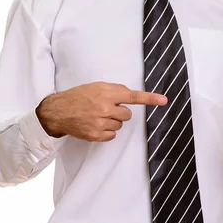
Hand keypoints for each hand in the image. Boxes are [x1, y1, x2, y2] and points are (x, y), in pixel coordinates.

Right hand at [36, 82, 166, 141]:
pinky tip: (95, 125)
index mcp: (106, 94)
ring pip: (119, 125)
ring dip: (112, 122)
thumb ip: (114, 90)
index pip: (133, 96)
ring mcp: (101, 123)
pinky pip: (112, 135)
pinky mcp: (96, 135)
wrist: (58, 111)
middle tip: (106, 108)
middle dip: (120, 112)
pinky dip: (106, 131)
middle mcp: (105, 108)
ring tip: (97, 116)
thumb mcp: (96, 86)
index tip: (163, 100)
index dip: (150, 98)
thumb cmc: (77, 97)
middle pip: (127, 115)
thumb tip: (128, 95)